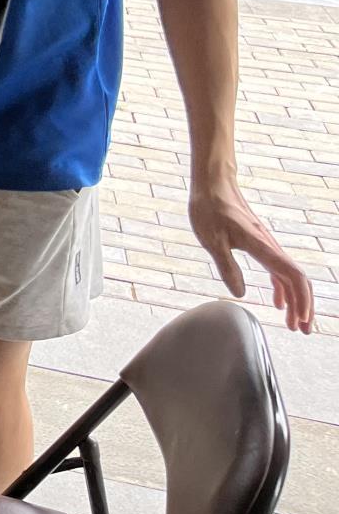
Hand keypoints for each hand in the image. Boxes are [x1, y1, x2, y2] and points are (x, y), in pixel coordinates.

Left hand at [191, 176, 316, 333]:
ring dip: (295, 300)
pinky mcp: (259, 244)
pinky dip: (282, 288)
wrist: (213, 182)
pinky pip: (278, 270)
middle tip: (303, 330)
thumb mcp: (211, 239)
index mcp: (261, 246)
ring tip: (294, 324)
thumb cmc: (210, 207)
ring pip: (290, 276)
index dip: (300, 300)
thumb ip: (226, 266)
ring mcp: (267, 246)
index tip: (300, 320)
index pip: (291, 276)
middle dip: (304, 306)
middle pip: (298, 280)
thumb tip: (240, 294)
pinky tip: (278, 303)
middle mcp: (270, 247)